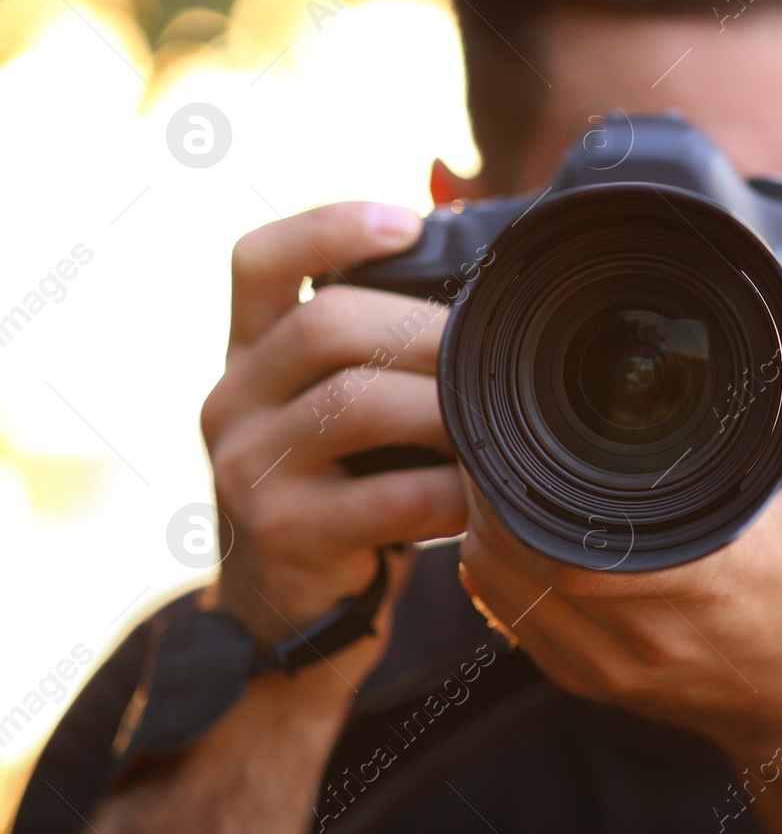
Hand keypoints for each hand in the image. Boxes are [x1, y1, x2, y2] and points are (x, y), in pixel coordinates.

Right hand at [200, 202, 469, 680]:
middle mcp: (232, 398)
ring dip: (444, 407)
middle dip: (426, 330)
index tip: (407, 222)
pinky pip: (387, 496)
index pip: (260, 259)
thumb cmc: (343, 487)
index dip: (330, 226)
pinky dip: (450, 492)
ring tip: (496, 422)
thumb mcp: (340, 409)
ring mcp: (248, 469)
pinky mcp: (284, 535)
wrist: (288, 612)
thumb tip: (482, 271)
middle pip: (326, 324)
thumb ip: (381, 349)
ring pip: (355, 403)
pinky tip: (482, 496)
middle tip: (496, 349)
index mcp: (250, 351)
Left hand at [457, 294, 781, 748]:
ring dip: (487, 522)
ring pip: (501, 585)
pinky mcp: (587, 681)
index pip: (569, 536)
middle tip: (502, 426)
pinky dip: (498, 565)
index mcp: (706, 581)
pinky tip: (511, 523)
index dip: (525, 477)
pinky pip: (511, 616)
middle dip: (494, 485)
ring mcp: (610, 666)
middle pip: (515, 555)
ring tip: (503, 467)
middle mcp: (647, 634)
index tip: (521, 419)